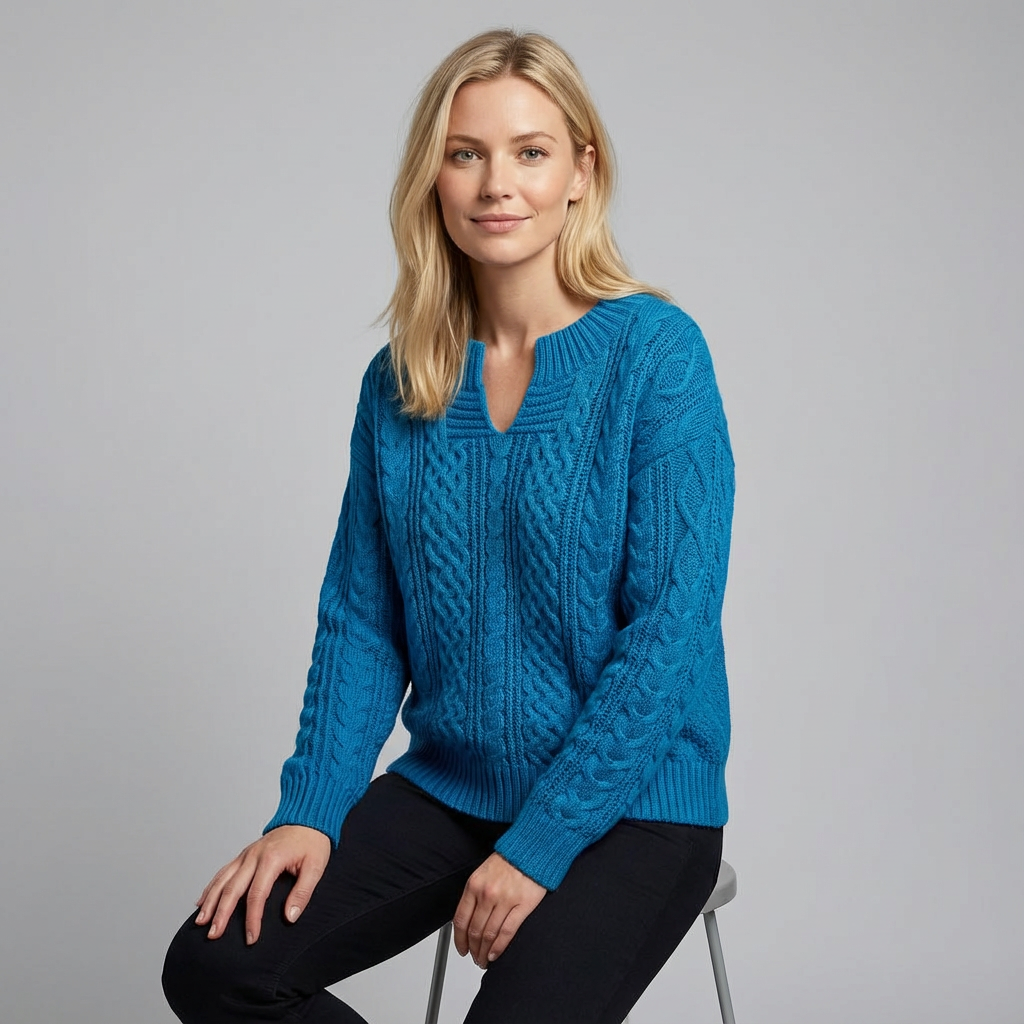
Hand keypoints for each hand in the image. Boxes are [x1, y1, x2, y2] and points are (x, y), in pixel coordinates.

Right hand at [194, 825, 330, 944]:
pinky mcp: (244, 855)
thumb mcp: (316, 866)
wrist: (307, 817)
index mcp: (271, 859)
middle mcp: (254, 855)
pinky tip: (202, 901)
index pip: (257, 894)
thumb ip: (303, 892)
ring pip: (222, 879)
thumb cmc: (312, 842)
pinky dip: (211, 887)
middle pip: (232, 888)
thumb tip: (290, 917)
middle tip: (214, 935)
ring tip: (201, 922)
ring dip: (210, 901)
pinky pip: (223, 872)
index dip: (252, 918)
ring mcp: (246, 854)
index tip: (251, 938)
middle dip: (221, 914)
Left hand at [453, 852, 546, 967]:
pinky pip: (507, 932)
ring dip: (484, 952)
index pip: (461, 919)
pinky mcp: (523, 905)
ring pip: (489, 935)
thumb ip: (475, 894)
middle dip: (473, 949)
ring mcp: (505, 900)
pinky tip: (495, 954)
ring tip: (484, 960)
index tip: (461, 949)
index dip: (459, 940)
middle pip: (474, 930)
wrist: (532, 849)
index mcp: (474, 884)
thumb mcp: (483, 873)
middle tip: (474, 958)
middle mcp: (487, 893)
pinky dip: (499, 947)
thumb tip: (468, 920)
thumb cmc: (509, 860)